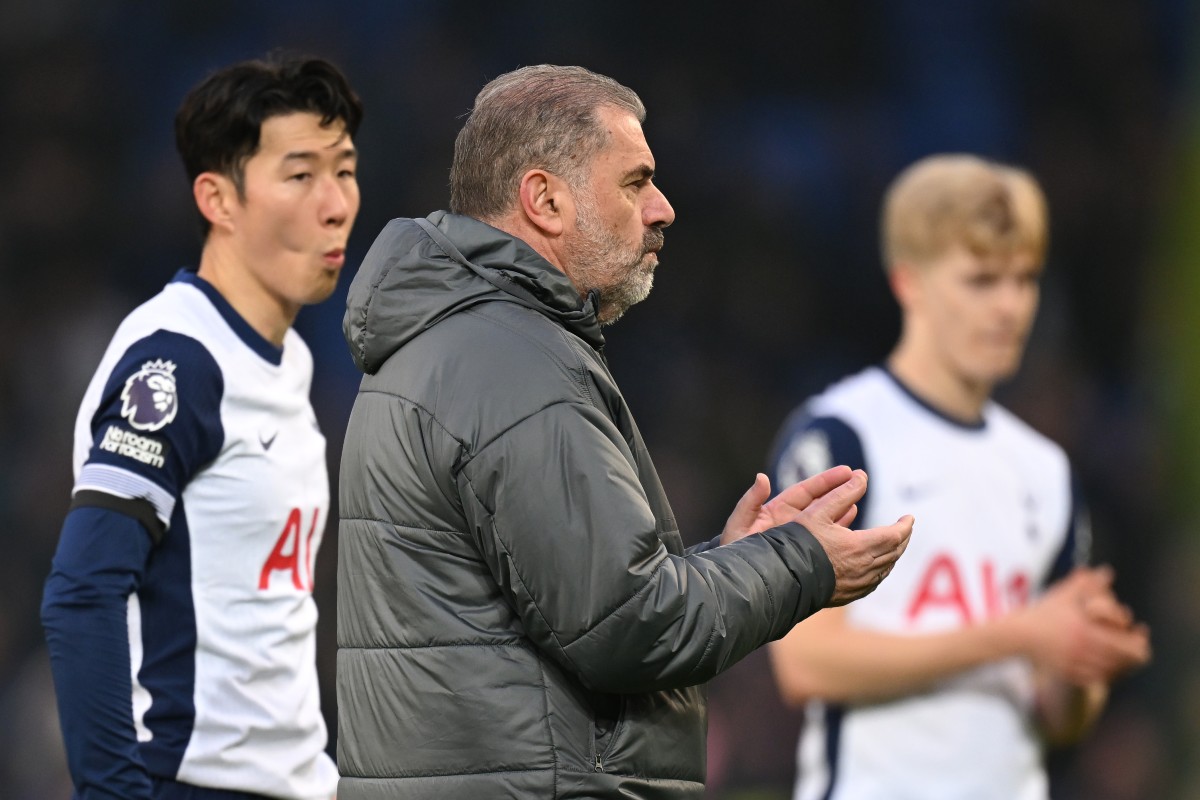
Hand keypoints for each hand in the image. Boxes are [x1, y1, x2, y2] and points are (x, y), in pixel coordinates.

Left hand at [720, 466, 858, 545]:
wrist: (736, 579)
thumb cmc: (732, 549)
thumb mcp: (739, 524)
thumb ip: (750, 501)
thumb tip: (761, 477)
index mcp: (777, 510)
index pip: (806, 491)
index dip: (826, 481)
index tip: (846, 471)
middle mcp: (791, 522)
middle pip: (820, 503)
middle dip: (840, 491)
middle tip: (861, 479)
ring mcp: (799, 538)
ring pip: (825, 521)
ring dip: (842, 511)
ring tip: (859, 501)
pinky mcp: (804, 555)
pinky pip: (824, 541)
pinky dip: (838, 534)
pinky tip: (853, 530)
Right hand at [791, 469, 912, 605]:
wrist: (785, 577)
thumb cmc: (800, 543)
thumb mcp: (818, 511)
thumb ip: (842, 493)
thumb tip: (862, 476)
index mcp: (860, 546)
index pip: (894, 535)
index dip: (904, 526)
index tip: (909, 517)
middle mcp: (864, 568)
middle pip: (894, 552)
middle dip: (902, 538)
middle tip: (905, 528)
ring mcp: (858, 584)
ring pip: (886, 568)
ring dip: (893, 554)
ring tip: (893, 544)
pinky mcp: (850, 594)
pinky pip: (874, 580)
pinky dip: (881, 569)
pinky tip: (877, 565)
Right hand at [1015, 566, 1150, 685]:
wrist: (1019, 635)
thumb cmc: (1042, 613)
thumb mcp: (1064, 595)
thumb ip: (1087, 583)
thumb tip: (1107, 572)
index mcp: (1086, 630)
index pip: (1129, 645)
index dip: (1140, 638)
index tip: (1139, 630)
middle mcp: (1084, 650)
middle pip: (1126, 661)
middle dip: (1135, 651)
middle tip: (1136, 643)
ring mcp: (1077, 665)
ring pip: (1114, 671)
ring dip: (1122, 662)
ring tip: (1121, 652)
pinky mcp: (1070, 675)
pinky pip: (1098, 679)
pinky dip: (1106, 673)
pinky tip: (1106, 663)